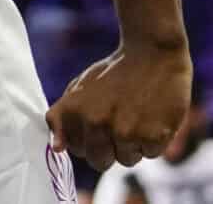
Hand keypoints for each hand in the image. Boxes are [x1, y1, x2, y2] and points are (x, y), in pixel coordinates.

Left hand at [47, 38, 191, 172]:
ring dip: (134, 143)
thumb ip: (62, 117)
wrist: (153, 51)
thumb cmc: (116, 72)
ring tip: (139, 114)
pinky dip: (155, 139)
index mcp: (75, 111)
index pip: (78, 151)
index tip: (103, 118)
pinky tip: (155, 115)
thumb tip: (57, 148)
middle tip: (122, 118)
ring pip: (127, 160)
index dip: (91, 138)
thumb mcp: (80, 87)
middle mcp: (97, 122)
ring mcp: (126, 131)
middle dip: (111, 147)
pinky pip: (151, 154)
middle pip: (100, 162)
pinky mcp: (153, 136)